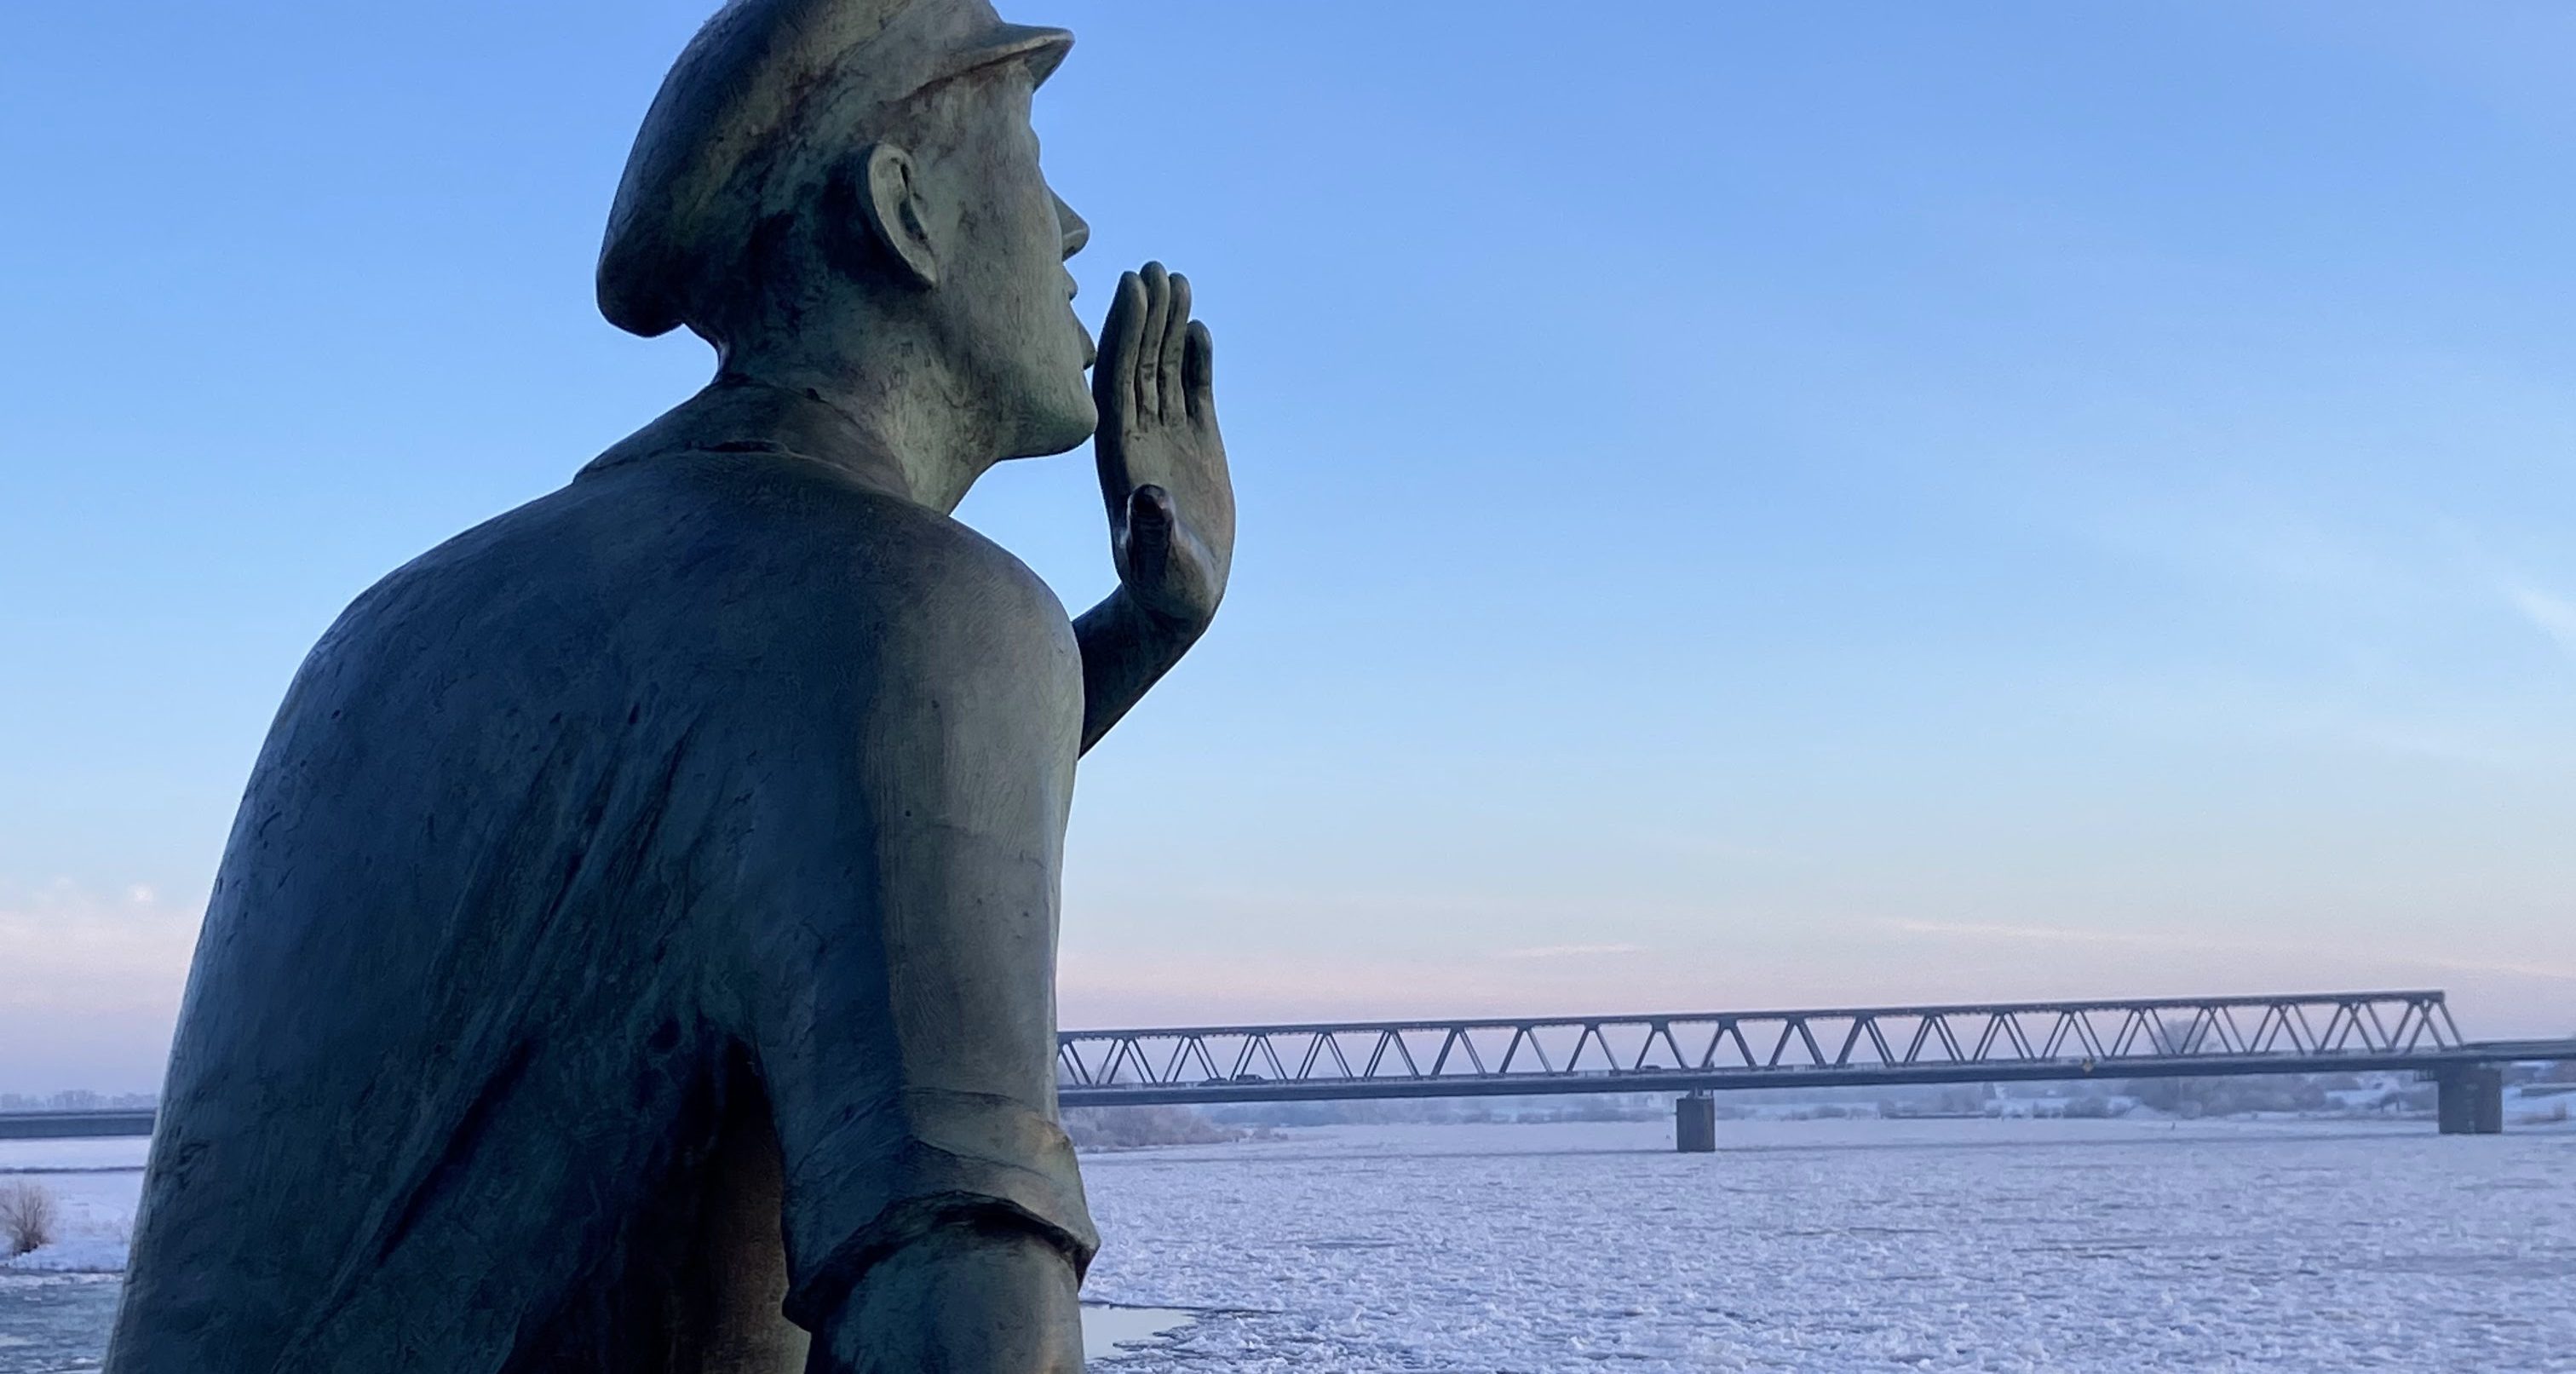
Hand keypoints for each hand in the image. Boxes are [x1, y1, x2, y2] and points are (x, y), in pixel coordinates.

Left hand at [1093, 261, 1232, 631]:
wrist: (1181, 595)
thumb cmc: (1164, 586)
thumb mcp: (1158, 564)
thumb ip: (1151, 533)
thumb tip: (1149, 501)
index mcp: (1118, 455)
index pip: (1115, 381)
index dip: (1121, 333)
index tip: (1128, 289)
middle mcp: (1137, 437)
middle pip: (1135, 363)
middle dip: (1142, 315)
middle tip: (1151, 269)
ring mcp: (1166, 436)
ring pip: (1162, 369)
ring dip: (1166, 326)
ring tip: (1176, 278)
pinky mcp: (1195, 443)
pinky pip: (1192, 391)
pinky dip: (1195, 360)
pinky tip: (1198, 326)